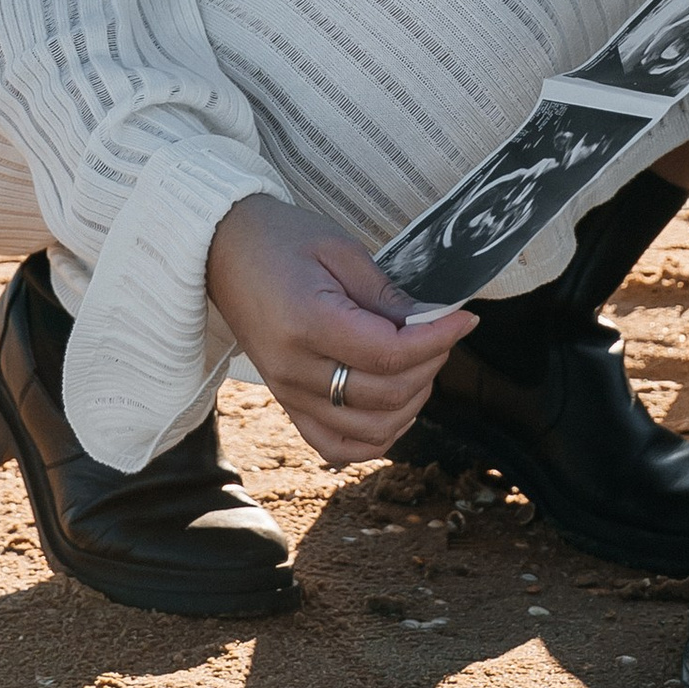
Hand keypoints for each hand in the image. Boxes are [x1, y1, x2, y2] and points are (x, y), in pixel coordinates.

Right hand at [206, 192, 478, 468]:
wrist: (222, 252)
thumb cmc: (281, 239)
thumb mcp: (340, 249)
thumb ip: (386, 294)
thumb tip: (434, 321)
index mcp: (307, 323)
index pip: (389, 353)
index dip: (437, 340)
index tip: (466, 319)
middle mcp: (295, 370)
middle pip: (384, 396)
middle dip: (430, 365)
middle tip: (445, 331)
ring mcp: (288, 394)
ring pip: (368, 431)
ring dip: (411, 404)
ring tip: (423, 363)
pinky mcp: (287, 405)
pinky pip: (336, 447)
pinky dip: (375, 437)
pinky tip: (396, 405)